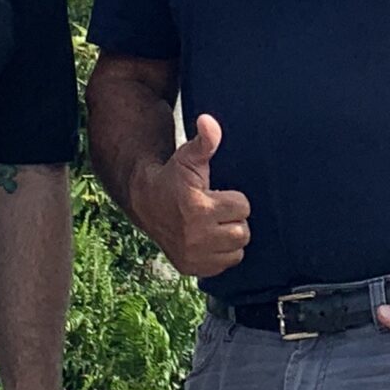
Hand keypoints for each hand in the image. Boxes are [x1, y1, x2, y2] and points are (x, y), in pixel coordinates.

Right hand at [131, 115, 250, 278]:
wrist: (147, 202)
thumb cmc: (174, 176)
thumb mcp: (189, 156)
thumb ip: (205, 140)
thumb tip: (209, 121)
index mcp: (198, 208)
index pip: (243, 207)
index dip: (233, 198)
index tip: (216, 194)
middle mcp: (195, 237)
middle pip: (242, 232)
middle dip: (233, 219)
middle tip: (216, 210)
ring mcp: (193, 256)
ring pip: (236, 250)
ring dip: (230, 238)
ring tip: (213, 224)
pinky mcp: (190, 269)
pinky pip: (225, 265)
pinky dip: (221, 254)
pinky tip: (208, 239)